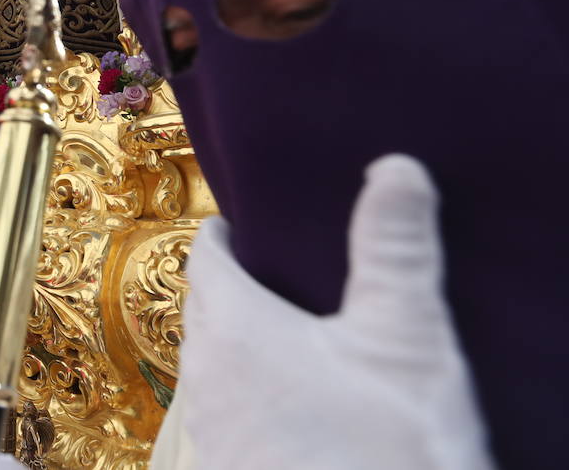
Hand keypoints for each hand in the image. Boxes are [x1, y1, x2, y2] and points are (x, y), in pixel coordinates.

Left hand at [161, 156, 492, 469]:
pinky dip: (253, 397)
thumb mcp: (402, 341)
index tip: (246, 219)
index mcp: (233, 328)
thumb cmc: (378, 456)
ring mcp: (211, 435)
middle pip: (207, 310)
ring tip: (297, 338)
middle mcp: (205, 378)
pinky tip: (300, 409)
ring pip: (215, 367)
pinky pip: (229, 417)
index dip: (227, 232)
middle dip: (236, 285)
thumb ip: (394, 251)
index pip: (208, 256)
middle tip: (280, 270)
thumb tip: (393, 168)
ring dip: (243, 346)